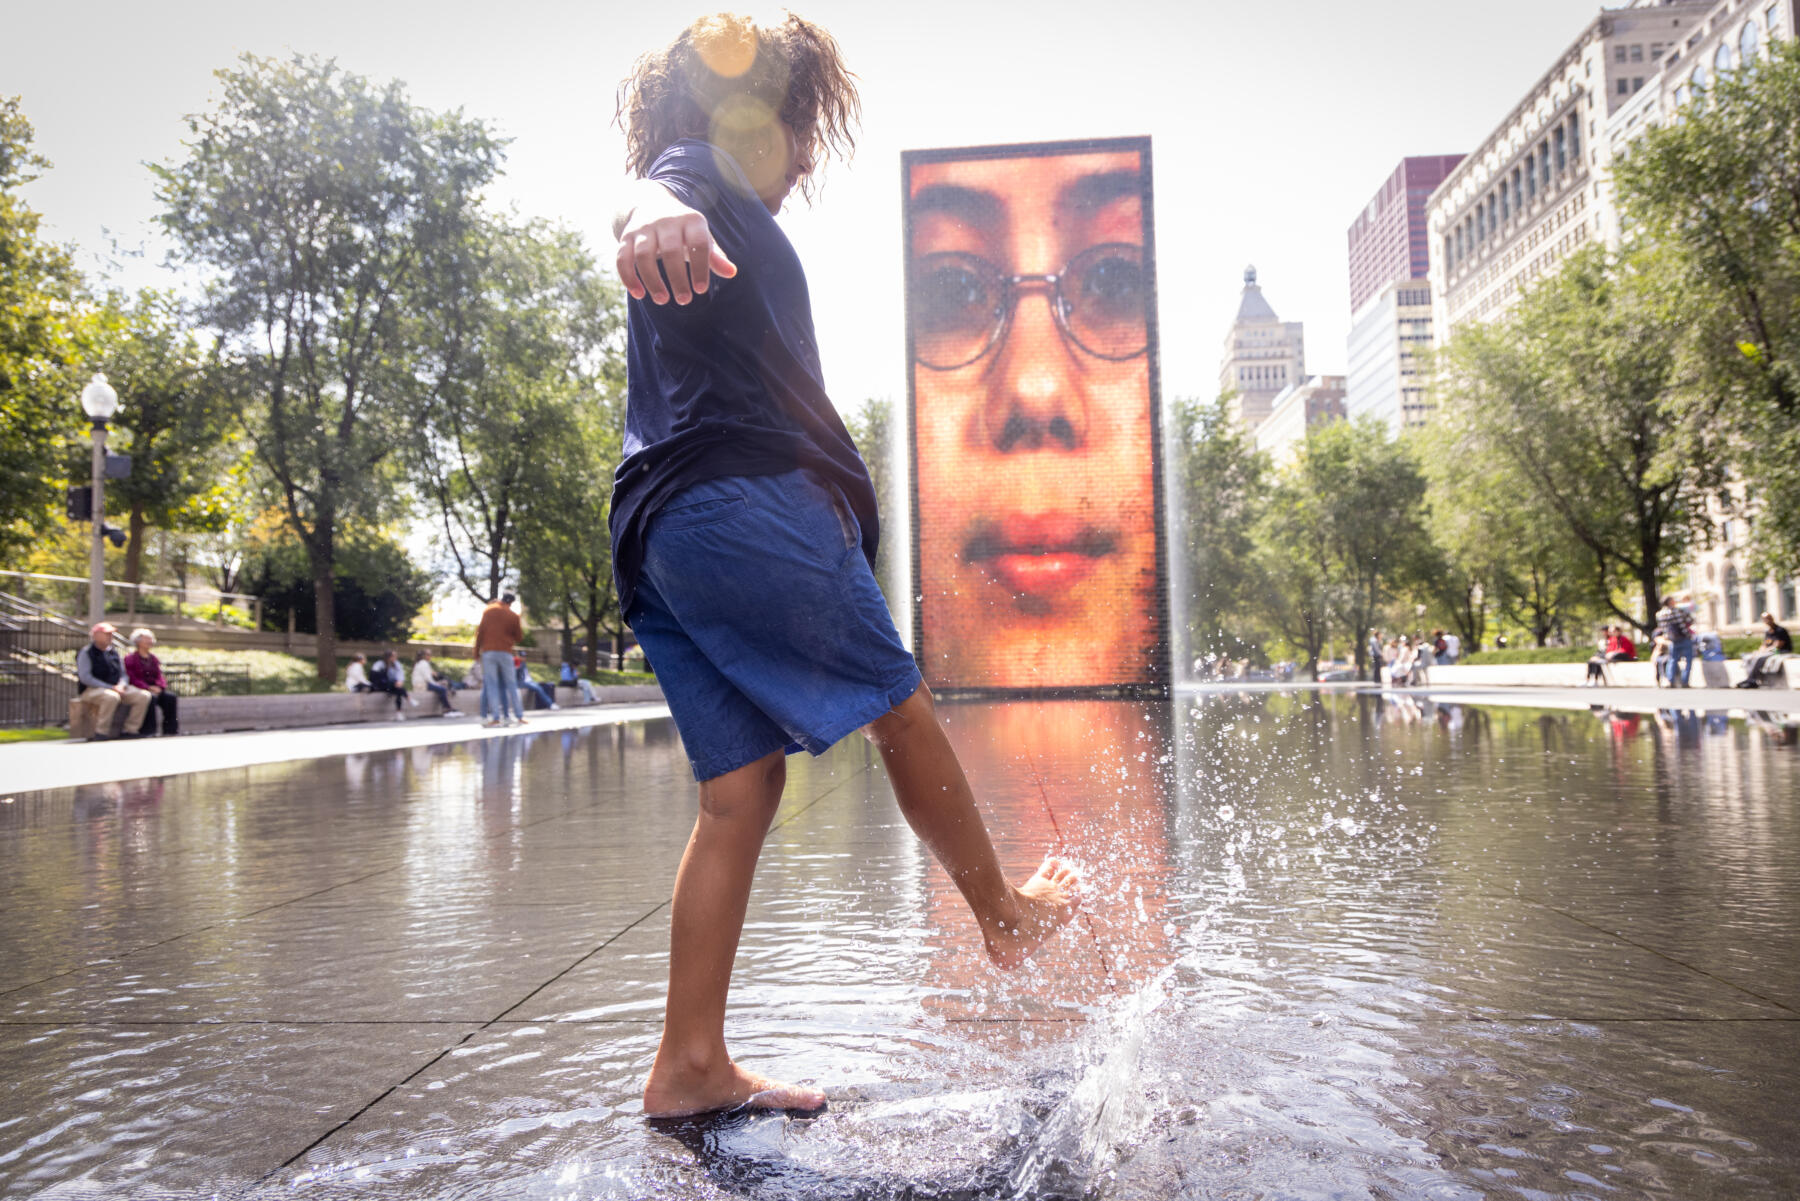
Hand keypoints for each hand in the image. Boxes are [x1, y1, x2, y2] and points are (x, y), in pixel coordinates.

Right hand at [615, 182, 736, 305]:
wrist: (650, 205)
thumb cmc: (684, 231)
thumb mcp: (701, 238)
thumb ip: (714, 256)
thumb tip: (732, 272)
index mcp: (691, 220)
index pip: (698, 244)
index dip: (700, 267)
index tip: (701, 290)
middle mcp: (666, 221)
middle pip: (670, 251)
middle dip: (677, 278)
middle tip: (684, 300)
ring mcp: (644, 228)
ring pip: (644, 255)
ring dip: (652, 280)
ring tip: (662, 300)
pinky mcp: (626, 236)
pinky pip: (623, 258)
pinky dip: (628, 277)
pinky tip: (639, 294)